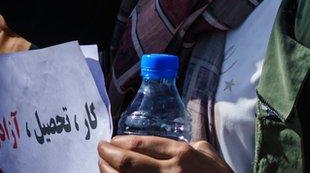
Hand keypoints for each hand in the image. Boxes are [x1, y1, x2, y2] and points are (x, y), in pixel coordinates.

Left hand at [98, 136, 232, 171]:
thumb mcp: (209, 155)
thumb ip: (191, 146)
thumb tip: (176, 143)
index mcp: (183, 154)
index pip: (143, 144)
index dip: (122, 141)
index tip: (112, 140)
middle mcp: (170, 171)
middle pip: (127, 161)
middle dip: (107, 153)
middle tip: (100, 148)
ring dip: (106, 170)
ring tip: (101, 163)